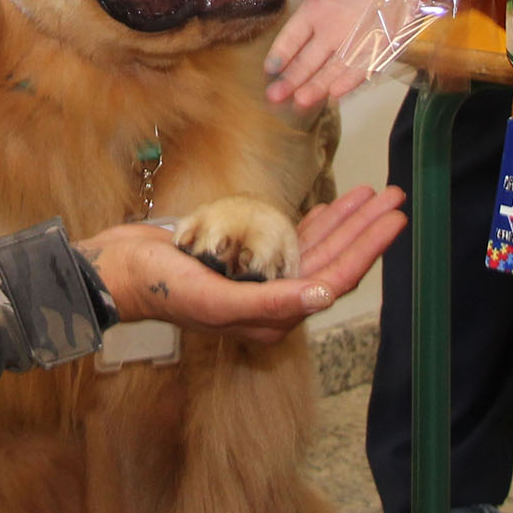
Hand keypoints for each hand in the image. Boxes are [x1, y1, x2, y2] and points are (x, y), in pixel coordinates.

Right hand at [82, 184, 406, 344]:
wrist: (117, 271)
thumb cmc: (160, 286)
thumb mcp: (214, 298)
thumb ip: (269, 302)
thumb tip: (322, 296)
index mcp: (273, 317)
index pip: (333, 280)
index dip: (366, 249)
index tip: (392, 219)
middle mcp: (274, 302)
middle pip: (333, 261)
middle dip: (365, 230)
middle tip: (395, 197)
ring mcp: (260, 279)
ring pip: (317, 248)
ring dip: (346, 222)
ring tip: (373, 195)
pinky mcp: (245, 258)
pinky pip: (290, 239)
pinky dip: (314, 221)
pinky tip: (332, 204)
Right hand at [262, 0, 408, 110]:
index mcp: (317, 9)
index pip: (293, 37)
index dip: (281, 53)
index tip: (269, 68)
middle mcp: (332, 32)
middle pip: (307, 61)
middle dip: (291, 79)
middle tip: (274, 96)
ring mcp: (354, 43)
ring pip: (330, 71)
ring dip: (316, 86)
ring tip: (300, 101)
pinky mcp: (378, 49)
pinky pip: (360, 69)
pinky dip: (348, 81)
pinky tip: (335, 93)